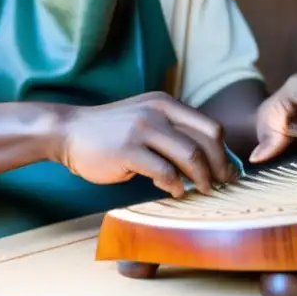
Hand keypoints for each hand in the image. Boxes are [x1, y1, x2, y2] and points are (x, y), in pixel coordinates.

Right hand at [54, 92, 239, 197]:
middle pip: (207, 141)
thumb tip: (206, 160)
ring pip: (190, 156)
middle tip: (220, 185)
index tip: (226, 171)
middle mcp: (157, 112)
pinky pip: (164, 172)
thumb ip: (171, 132)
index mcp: (165, 104)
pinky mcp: (128, 150)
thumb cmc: (111, 132)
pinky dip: (175, 186)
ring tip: (200, 191)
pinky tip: (173, 192)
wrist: (70, 131)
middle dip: (219, 167)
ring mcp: (143, 130)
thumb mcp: (145, 120)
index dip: (223, 152)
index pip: (209, 127)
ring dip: (201, 179)